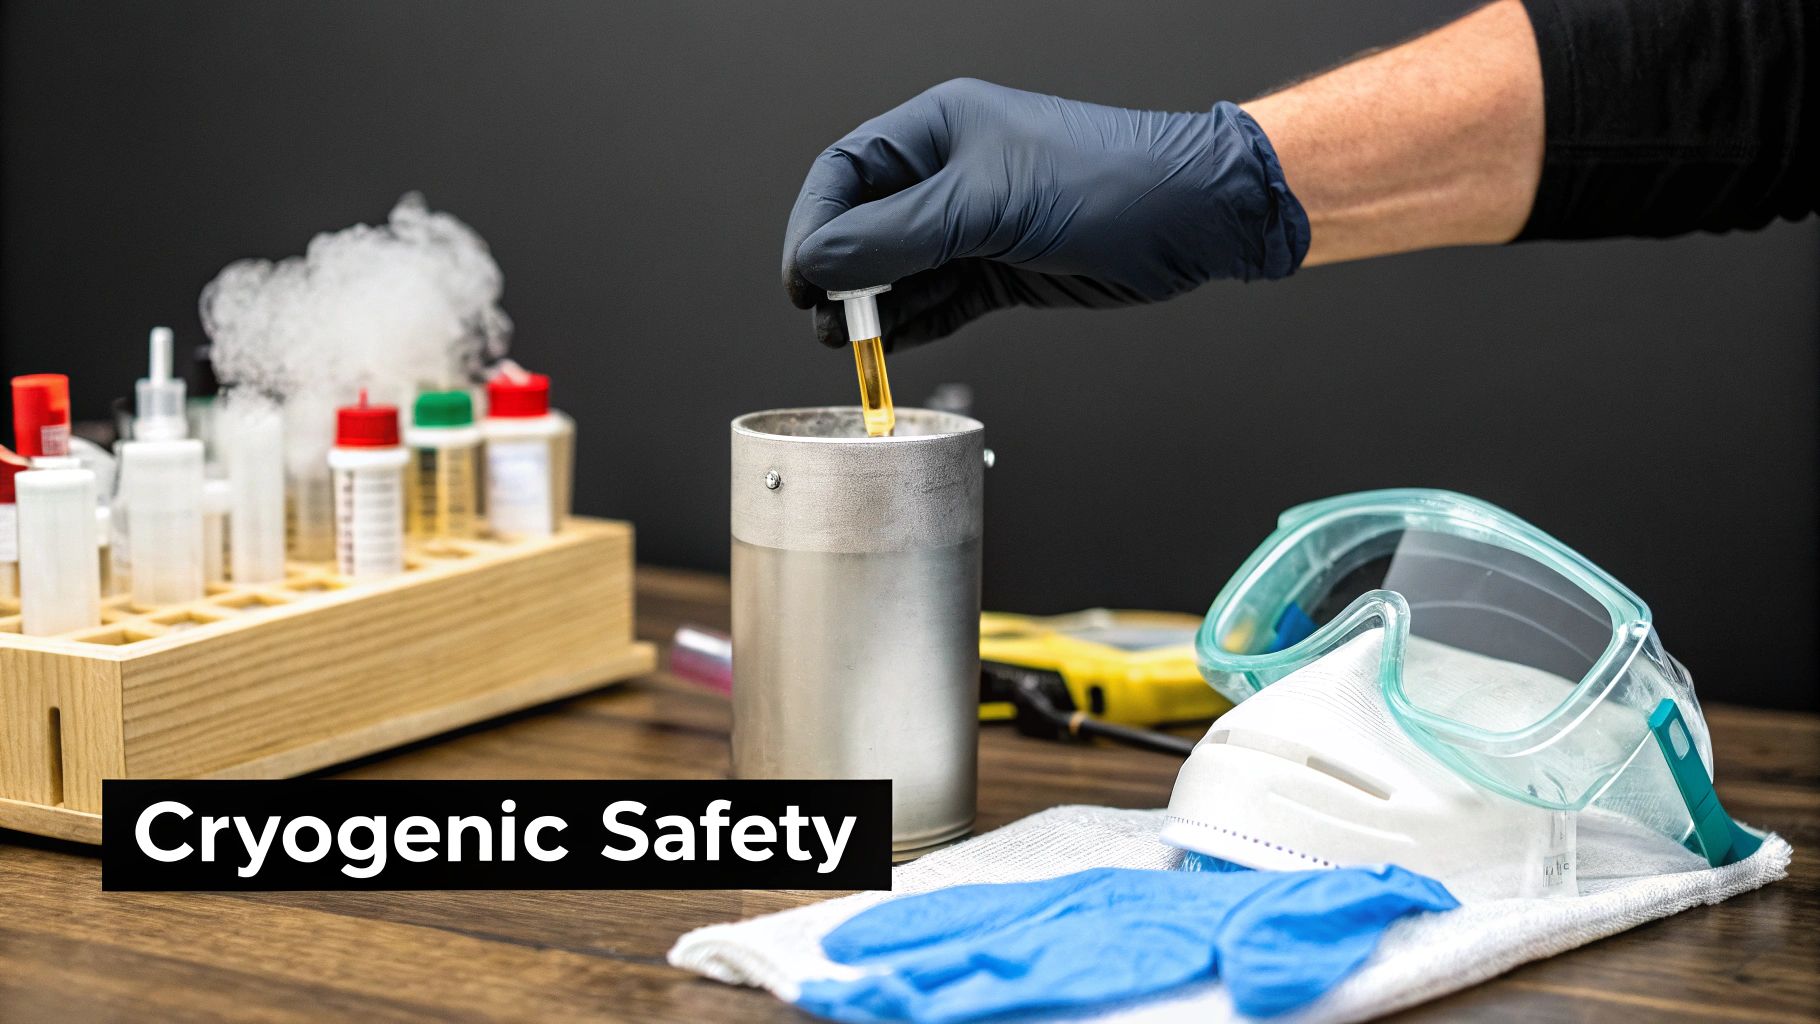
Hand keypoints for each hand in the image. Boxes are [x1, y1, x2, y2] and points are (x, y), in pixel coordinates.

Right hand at [782, 78, 1309, 348]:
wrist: (1189, 217)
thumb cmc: (1106, 181)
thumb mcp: (986, 205)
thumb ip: (895, 237)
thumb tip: (820, 261)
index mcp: (938, 130)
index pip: (845, 174)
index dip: (814, 226)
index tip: (802, 277)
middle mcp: (949, 174)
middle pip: (863, 225)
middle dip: (838, 273)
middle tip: (825, 316)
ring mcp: (974, 224)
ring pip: (897, 270)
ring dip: (871, 307)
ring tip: (851, 342)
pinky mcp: (1001, 270)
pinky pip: (936, 300)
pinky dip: (911, 325)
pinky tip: (892, 346)